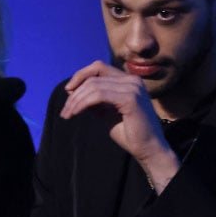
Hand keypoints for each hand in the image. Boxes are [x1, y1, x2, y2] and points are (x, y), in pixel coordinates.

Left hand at [60, 60, 179, 193]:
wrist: (149, 149)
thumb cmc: (131, 134)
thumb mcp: (108, 113)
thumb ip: (95, 101)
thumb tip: (73, 91)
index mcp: (129, 81)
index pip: (99, 67)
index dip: (80, 76)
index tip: (68, 92)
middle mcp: (133, 80)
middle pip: (94, 76)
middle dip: (75, 92)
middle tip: (65, 111)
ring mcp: (133, 88)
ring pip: (94, 86)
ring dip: (76, 100)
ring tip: (68, 114)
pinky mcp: (131, 99)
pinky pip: (98, 96)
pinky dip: (83, 103)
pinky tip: (75, 113)